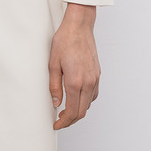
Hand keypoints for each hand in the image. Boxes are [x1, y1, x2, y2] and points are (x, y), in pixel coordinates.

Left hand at [49, 3, 99, 128]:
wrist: (79, 25)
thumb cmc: (65, 40)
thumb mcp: (53, 63)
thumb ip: (54, 85)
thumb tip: (56, 102)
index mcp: (75, 81)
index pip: (71, 111)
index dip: (64, 122)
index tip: (56, 124)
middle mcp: (88, 82)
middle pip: (82, 112)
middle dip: (70, 120)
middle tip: (60, 120)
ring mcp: (95, 78)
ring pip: (88, 104)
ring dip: (78, 111)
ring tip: (66, 109)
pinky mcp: (97, 73)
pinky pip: (94, 94)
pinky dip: (86, 101)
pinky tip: (77, 97)